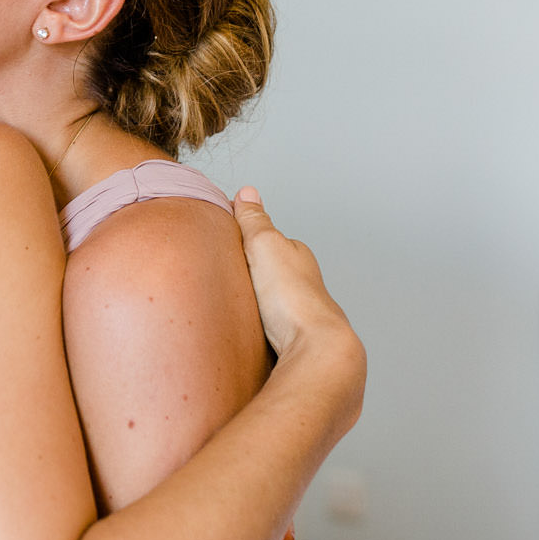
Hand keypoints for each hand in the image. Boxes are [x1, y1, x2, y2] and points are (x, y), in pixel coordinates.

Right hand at [232, 187, 352, 361]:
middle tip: (225, 276)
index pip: (271, 241)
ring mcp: (299, 314)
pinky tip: (245, 332)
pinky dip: (258, 326)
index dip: (249, 240)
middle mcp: (304, 283)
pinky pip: (270, 328)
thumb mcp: (265, 245)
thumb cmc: (292, 297)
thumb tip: (247, 191)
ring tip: (230, 306)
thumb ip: (254, 220)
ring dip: (255, 303)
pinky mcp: (292, 341)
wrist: (314, 348)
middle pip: (272, 273)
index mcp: (298, 257)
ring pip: (272, 302)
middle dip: (252, 274)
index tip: (227, 242)